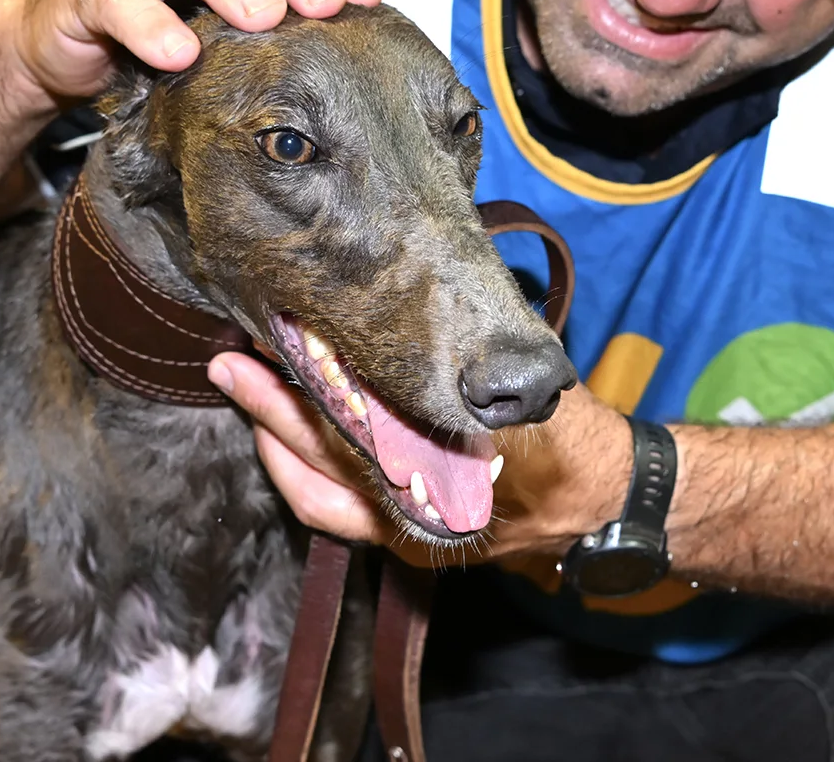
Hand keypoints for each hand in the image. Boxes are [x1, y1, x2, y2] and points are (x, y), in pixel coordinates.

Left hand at [208, 352, 631, 558]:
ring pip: (316, 494)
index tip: (272, 345)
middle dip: (269, 411)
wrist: (603, 502)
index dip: (301, 394)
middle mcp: (416, 515)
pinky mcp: (404, 537)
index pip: (349, 437)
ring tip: (241, 385)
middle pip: (319, 465)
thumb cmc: (571, 435)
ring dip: (274, 440)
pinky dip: (303, 468)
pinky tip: (285, 425)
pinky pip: (335, 509)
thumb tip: (414, 295)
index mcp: (443, 474)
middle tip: (230, 361)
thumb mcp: (524, 382)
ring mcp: (406, 533)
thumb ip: (465, 358)